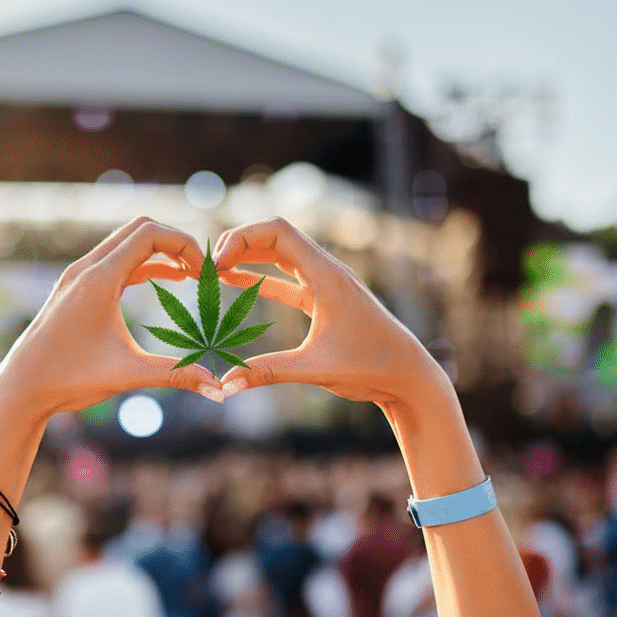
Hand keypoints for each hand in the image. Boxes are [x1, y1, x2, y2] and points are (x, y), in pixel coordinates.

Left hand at [0, 217, 225, 417]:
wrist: (21, 388)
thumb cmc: (69, 380)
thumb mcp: (128, 376)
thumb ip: (176, 375)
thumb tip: (220, 390)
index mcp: (98, 280)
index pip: (149, 234)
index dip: (184, 245)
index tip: (205, 273)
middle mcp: (86, 269)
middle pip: (140, 228)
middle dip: (176, 243)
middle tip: (203, 270)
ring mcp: (78, 276)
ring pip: (127, 242)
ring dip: (160, 251)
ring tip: (192, 274)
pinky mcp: (76, 287)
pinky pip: (116, 260)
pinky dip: (144, 263)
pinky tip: (168, 279)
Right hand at [213, 216, 447, 405]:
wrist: (409, 377)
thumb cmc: (371, 367)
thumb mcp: (315, 369)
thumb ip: (268, 372)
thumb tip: (225, 385)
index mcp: (327, 276)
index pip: (279, 232)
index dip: (242, 239)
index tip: (216, 264)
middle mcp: (328, 272)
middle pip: (276, 238)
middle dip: (239, 244)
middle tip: (207, 266)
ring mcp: (327, 285)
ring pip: (281, 257)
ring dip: (249, 258)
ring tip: (214, 269)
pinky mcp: (326, 302)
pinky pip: (287, 281)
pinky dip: (261, 279)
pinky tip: (236, 282)